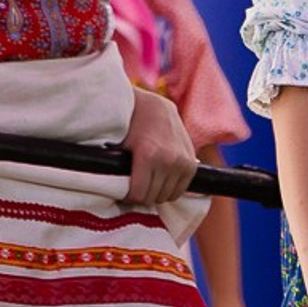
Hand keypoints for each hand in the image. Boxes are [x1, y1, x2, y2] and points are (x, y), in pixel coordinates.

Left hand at [120, 88, 197, 207]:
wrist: (155, 109)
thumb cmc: (132, 126)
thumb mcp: (120, 145)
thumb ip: (118, 168)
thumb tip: (115, 191)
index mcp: (148, 155)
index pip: (138, 194)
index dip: (128, 197)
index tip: (124, 192)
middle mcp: (169, 160)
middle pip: (153, 197)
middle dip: (142, 195)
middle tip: (135, 187)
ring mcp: (183, 162)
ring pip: (167, 196)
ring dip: (156, 193)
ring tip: (148, 184)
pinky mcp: (192, 164)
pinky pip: (181, 189)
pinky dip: (170, 190)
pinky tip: (161, 182)